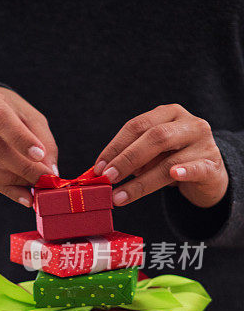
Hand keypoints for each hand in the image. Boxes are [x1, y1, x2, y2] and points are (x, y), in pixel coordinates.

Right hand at [0, 84, 57, 205]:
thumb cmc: (7, 113)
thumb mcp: (27, 115)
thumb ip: (42, 139)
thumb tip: (50, 171)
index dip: (20, 139)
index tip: (40, 156)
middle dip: (22, 167)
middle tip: (44, 179)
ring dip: (11, 182)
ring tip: (32, 187)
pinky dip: (3, 188)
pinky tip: (19, 191)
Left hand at [94, 104, 227, 207]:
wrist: (208, 173)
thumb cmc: (170, 159)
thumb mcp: (149, 153)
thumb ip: (130, 157)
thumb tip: (101, 172)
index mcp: (168, 114)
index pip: (137, 125)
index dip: (115, 146)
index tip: (98, 167)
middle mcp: (189, 124)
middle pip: (155, 137)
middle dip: (126, 159)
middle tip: (107, 178)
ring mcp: (204, 143)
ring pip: (171, 160)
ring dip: (141, 181)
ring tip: (119, 196)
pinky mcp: (213, 165)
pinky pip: (198, 168)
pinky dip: (185, 171)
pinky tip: (175, 175)